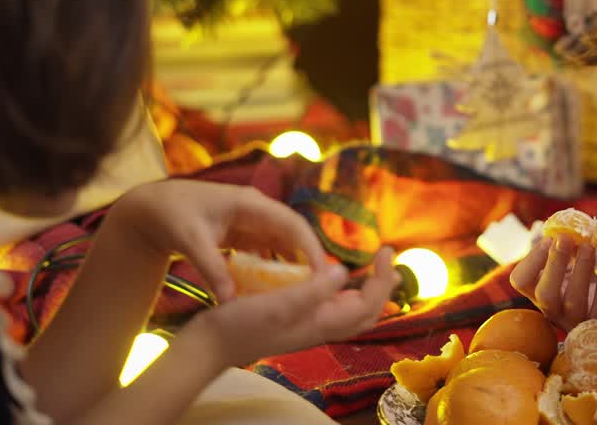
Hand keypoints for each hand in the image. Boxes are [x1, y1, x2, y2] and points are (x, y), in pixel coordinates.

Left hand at [111, 178, 328, 301]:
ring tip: (304, 295)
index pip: (292, 224)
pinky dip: (273, 269)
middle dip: (308, 261)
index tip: (322, 275)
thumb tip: (230, 301)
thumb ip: (212, 270)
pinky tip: (275, 291)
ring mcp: (252, 221)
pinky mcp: (244, 233)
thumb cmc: (172, 217)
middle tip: (321, 292)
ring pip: (283, 244)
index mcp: (250, 204)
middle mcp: (257, 209)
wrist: (152, 208)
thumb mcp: (191, 242)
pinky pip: (267, 251)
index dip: (311, 248)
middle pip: (294, 234)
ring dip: (292, 267)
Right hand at [194, 246, 400, 367]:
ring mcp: (306, 325)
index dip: (382, 279)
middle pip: (364, 312)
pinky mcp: (293, 321)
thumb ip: (312, 290)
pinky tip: (328, 277)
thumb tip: (343, 271)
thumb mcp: (278, 304)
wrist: (209, 346)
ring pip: (347, 311)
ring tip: (370, 268)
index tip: (386, 250)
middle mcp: (319, 327)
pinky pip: (328, 307)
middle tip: (387, 259)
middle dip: (381, 287)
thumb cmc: (241, 324)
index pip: (367, 305)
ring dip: (364, 290)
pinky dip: (340, 290)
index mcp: (321, 323)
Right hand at [510, 235, 596, 331]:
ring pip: (574, 303)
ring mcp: (572, 322)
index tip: (549, 239)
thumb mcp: (558, 266)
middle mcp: (551, 310)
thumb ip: (553, 247)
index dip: (532, 258)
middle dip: (555, 263)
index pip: (520, 281)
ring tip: (589, 247)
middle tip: (566, 238)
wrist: (594, 322)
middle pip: (546, 294)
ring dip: (581, 271)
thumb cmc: (572, 282)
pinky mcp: (595, 327)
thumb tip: (555, 225)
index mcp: (536, 293)